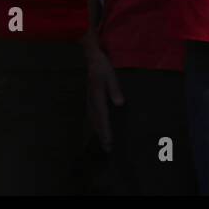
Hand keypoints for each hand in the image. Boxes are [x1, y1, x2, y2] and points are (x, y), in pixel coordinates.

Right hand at [82, 34, 123, 151]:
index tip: (109, 141)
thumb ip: (115, 90)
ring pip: (93, 121)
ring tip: (104, 144)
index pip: (102, 117)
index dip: (106, 130)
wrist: (92, 59)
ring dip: (99, 132)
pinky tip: (99, 130)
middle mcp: (91, 102)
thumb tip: (119, 104)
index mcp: (97, 97)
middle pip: (97, 122)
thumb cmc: (103, 67)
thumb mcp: (111, 75)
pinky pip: (92, 116)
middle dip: (102, 136)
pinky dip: (96, 125)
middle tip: (108, 149)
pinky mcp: (90, 100)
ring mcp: (89, 101)